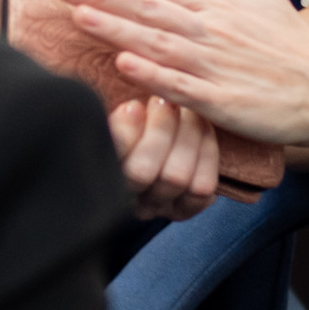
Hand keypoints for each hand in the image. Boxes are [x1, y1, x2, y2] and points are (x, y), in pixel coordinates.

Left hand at [59, 0, 308, 148]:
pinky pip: (180, 86)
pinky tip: (124, 64)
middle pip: (148, 8)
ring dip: (118, 28)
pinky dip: (152, 74)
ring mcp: (214, 66)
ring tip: (81, 14)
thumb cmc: (291, 46)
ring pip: (157, 43)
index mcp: (215, 6)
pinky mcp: (221, 102)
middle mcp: (210, 31)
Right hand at [110, 96, 221, 220]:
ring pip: (176, 178)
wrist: (162, 142)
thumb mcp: (119, 121)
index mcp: (102, 179)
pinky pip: (202, 186)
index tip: (133, 107)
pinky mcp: (186, 209)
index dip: (124, 135)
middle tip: (164, 100)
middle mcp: (126, 200)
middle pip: (143, 172)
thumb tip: (132, 111)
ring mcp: (158, 208)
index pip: (111, 160)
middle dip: (158, 130)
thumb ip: (120, 121)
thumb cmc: (133, 128)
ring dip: (186, 135)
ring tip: (186, 107)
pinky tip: (203, 126)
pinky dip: (206, 152)